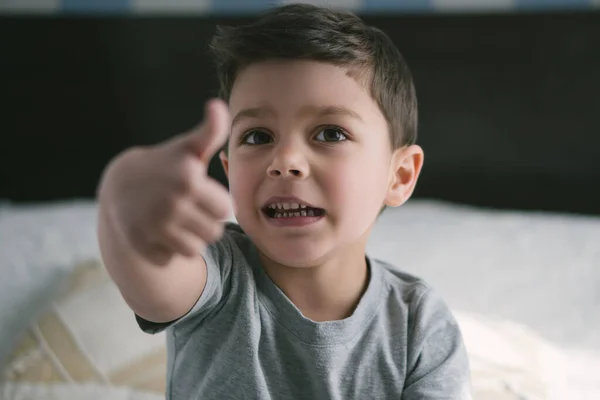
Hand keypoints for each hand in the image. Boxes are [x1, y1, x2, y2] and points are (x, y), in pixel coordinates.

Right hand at [99, 99, 231, 262]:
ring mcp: (154, 226)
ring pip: (195, 249)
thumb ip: (211, 131)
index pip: (226, 209)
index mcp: (189, 180)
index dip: (217, 203)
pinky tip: (159, 232)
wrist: (119, 184)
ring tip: (178, 221)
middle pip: (214, 232)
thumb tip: (218, 105)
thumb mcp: (187, 147)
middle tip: (190, 209)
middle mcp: (171, 204)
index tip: (203, 195)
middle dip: (206, 222)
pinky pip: (171, 258)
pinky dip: (168, 250)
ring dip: (190, 238)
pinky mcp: (140, 245)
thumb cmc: (165, 165)